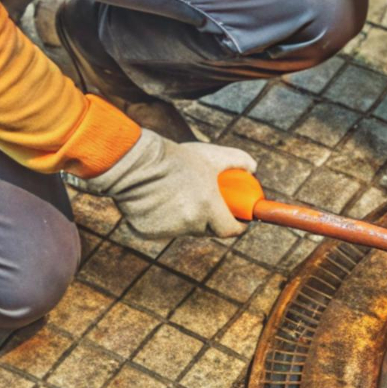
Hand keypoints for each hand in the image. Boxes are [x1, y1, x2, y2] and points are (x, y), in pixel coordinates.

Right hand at [85, 129, 255, 237]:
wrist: (133, 162)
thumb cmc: (174, 157)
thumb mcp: (209, 155)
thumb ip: (237, 160)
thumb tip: (253, 168)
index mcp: (207, 206)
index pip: (230, 230)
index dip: (237, 226)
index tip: (239, 221)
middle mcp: (189, 222)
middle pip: (207, 230)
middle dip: (211, 221)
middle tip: (209, 206)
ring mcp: (168, 230)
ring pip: (184, 229)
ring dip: (187, 219)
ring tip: (179, 197)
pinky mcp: (148, 233)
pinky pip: (162, 230)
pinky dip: (163, 220)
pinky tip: (157, 202)